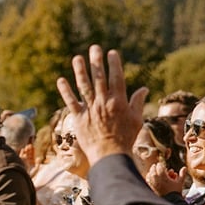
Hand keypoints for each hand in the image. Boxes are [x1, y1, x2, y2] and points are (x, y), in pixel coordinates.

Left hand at [56, 45, 148, 167]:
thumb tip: (144, 89)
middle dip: (97, 62)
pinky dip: (66, 91)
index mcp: (118, 102)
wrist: (110, 155)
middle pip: (99, 78)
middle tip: (94, 48)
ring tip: (77, 58)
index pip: (116, 78)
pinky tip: (61, 80)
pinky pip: (71, 102)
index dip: (114, 64)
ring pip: (84, 87)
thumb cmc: (126, 138)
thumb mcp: (137, 119)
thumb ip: (138, 102)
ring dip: (80, 71)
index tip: (112, 53)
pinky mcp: (78, 118)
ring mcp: (90, 110)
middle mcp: (103, 103)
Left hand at [144, 161, 183, 195]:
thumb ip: (182, 174)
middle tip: (155, 165)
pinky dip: (148, 178)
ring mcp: (153, 184)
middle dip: (154, 167)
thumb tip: (185, 167)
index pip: (160, 167)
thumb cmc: (175, 191)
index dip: (160, 165)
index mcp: (164, 177)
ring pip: (149, 175)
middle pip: (153, 170)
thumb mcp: (180, 182)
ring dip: (150, 172)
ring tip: (152, 171)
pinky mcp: (151, 188)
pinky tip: (149, 177)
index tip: (160, 164)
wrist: (171, 200)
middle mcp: (157, 180)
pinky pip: (147, 181)